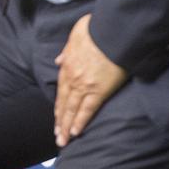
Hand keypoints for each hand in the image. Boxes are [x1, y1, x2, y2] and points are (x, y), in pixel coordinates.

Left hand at [53, 14, 127, 147]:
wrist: (112, 31)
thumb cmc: (96, 29)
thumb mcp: (75, 35)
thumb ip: (66, 49)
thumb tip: (59, 60)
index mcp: (67, 64)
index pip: (61, 89)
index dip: (59, 104)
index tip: (57, 115)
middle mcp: (72, 77)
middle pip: (64, 103)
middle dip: (60, 120)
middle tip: (57, 135)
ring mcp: (84, 85)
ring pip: (72, 109)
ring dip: (66, 126)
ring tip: (63, 140)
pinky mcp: (99, 90)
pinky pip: (87, 109)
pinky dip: (80, 121)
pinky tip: (75, 132)